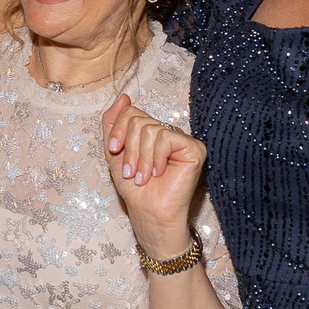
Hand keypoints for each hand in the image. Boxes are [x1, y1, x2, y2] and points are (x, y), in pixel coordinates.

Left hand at [101, 93, 205, 253]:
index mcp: (151, 131)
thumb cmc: (134, 187)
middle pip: (139, 119)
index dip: (119, 130)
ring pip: (150, 129)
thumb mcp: (115, 152)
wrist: (148, 211)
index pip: (131, 112)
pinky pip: (166, 137)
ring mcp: (182, 139)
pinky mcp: (194, 148)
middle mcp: (168, 132)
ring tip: (142, 177)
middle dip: (129, 148)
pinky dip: (156, 157)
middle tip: (131, 171)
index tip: (114, 151)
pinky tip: (159, 173)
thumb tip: (123, 97)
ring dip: (141, 157)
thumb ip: (114, 123)